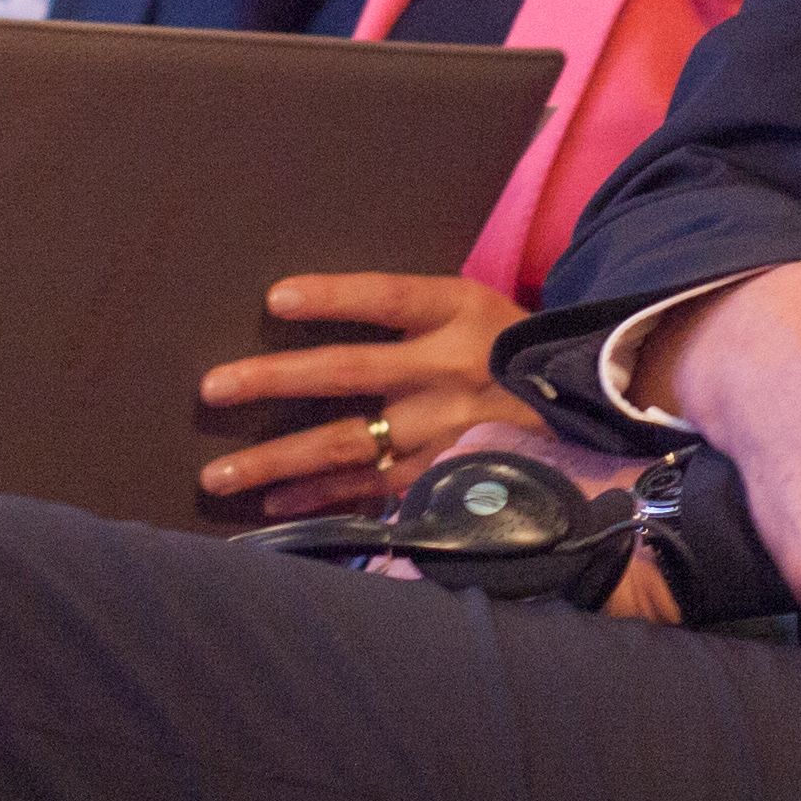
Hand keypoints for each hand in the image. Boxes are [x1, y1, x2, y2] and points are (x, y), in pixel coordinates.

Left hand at [199, 271, 531, 520]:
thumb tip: (310, 309)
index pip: (389, 297)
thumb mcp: (477, 312)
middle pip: (349, 371)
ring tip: (217, 476)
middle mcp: (448, 370)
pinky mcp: (443, 474)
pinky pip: (370, 490)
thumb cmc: (509, 353)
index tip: (275, 298)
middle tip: (212, 389)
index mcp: (460, 313)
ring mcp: (444, 430)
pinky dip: (318, 499)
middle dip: (275, 380)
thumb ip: (414, 313)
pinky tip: (272, 505)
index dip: (334, 295)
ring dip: (277, 460)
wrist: (588, 412)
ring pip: (348, 444)